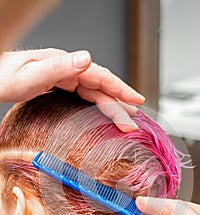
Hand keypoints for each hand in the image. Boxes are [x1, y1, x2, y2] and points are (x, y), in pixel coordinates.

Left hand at [0, 49, 143, 130]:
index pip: (100, 76)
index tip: (136, 100)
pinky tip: (104, 110)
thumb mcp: (31, 74)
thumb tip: (87, 59)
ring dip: (112, 104)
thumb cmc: (5, 77)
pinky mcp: (60, 85)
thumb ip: (59, 68)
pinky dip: (99, 103)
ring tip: (125, 117)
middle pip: (100, 86)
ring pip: (95, 91)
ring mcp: (64, 76)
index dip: (120, 88)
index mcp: (64, 64)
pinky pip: (85, 95)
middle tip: (132, 121)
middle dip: (120, 103)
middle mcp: (67, 68)